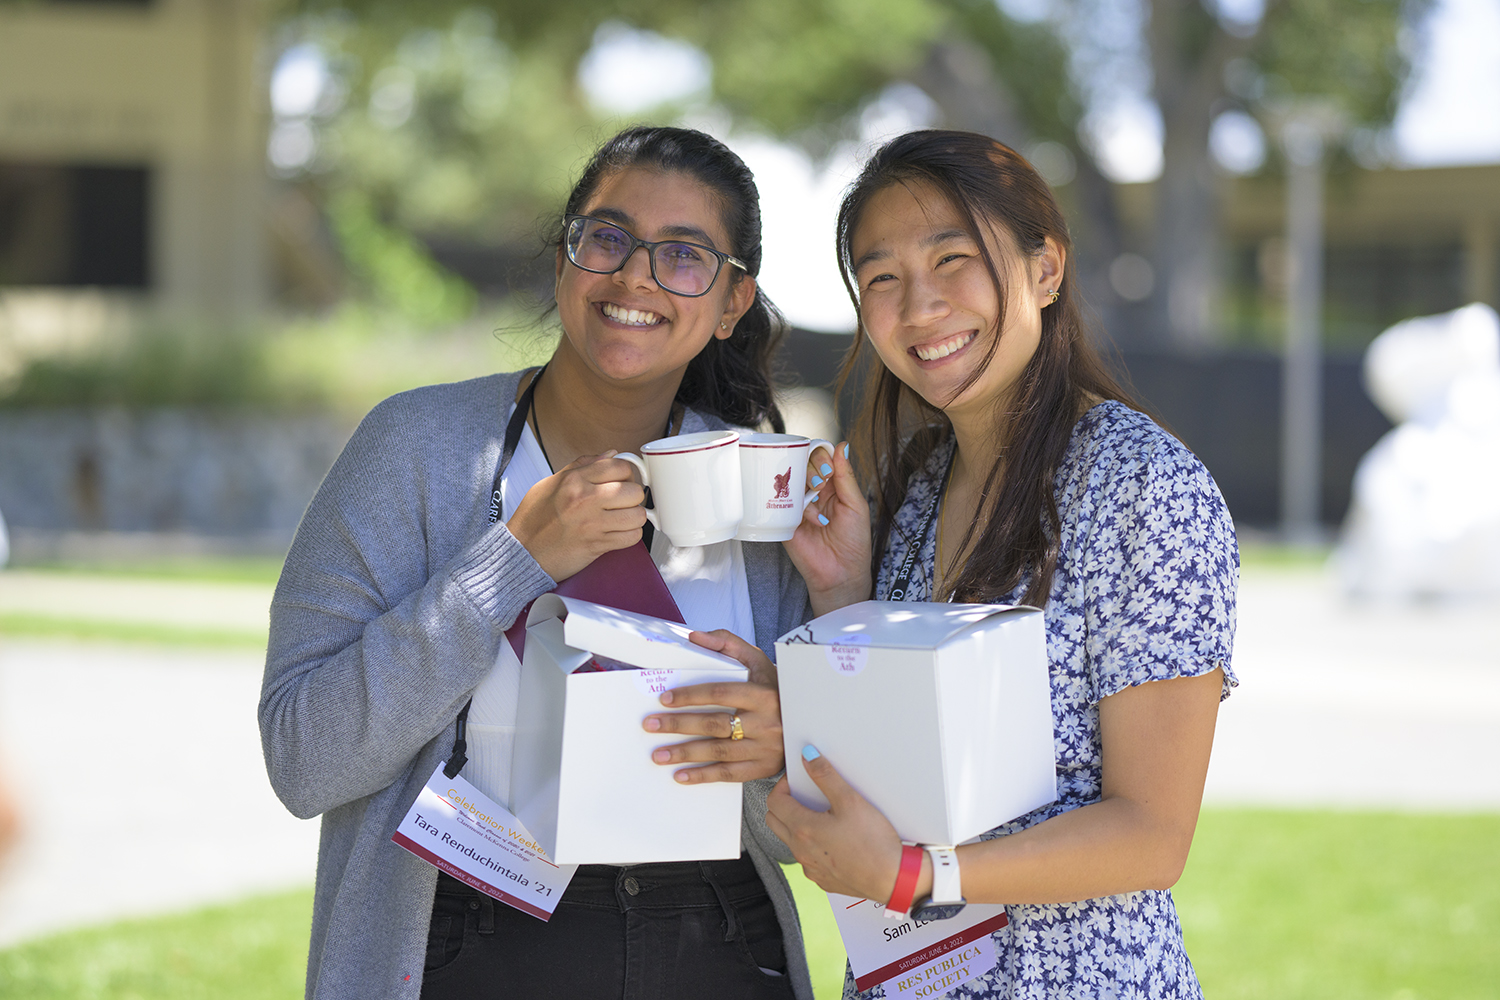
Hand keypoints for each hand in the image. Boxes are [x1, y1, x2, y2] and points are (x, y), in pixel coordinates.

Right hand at [505, 452, 647, 580]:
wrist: (522, 552)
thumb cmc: (534, 519)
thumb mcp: (551, 482)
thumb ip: (583, 466)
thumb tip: (610, 455)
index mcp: (574, 480)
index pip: (620, 466)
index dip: (626, 474)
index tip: (624, 481)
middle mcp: (585, 499)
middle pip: (634, 490)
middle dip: (632, 497)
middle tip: (623, 502)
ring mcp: (592, 523)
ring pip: (638, 515)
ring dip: (633, 518)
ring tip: (622, 518)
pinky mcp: (597, 545)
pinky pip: (631, 537)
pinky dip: (629, 536)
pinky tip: (618, 533)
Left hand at [641, 629, 783, 782]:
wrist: (810, 720)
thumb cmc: (775, 687)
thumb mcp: (758, 661)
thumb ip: (728, 644)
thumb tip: (694, 637)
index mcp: (764, 694)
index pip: (720, 693)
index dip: (690, 696)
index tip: (665, 699)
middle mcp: (766, 722)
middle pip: (714, 724)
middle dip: (678, 725)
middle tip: (650, 725)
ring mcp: (766, 748)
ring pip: (718, 752)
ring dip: (685, 754)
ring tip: (658, 755)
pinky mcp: (764, 768)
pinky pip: (730, 774)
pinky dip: (703, 776)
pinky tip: (681, 775)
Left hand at [766, 747, 910, 901]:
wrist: (892, 879)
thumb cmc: (874, 842)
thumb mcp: (850, 801)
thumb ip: (825, 776)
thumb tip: (808, 758)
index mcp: (803, 829)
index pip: (774, 802)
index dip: (782, 786)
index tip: (798, 780)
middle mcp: (801, 852)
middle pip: (775, 821)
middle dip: (783, 804)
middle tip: (803, 795)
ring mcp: (810, 868)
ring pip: (791, 841)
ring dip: (798, 825)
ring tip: (823, 815)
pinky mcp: (822, 879)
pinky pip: (808, 859)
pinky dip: (813, 845)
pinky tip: (834, 839)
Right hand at [785, 442, 871, 615]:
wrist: (840, 573)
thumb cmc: (853, 542)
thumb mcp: (856, 505)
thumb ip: (847, 476)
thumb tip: (842, 446)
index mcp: (833, 486)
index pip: (822, 458)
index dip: (823, 456)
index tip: (829, 469)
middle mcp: (813, 492)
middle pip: (803, 463)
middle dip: (812, 469)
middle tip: (821, 484)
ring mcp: (797, 504)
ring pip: (790, 479)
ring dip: (803, 485)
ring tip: (815, 498)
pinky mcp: (784, 519)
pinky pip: (780, 501)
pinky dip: (793, 504)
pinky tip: (807, 516)